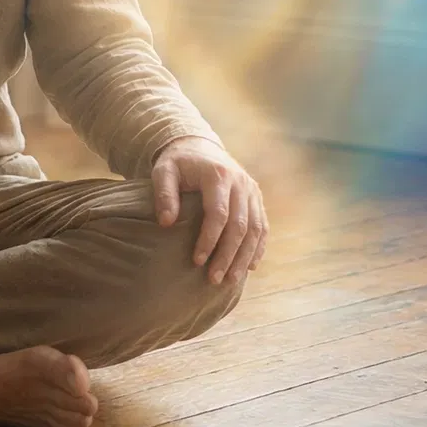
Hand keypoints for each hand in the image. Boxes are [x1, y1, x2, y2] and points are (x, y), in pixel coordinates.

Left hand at [152, 135, 267, 285]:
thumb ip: (164, 194)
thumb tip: (166, 223)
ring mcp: (252, 190)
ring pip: (255, 229)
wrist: (199, 146)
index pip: (218, 213)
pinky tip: (250, 267)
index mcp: (218, 175)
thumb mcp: (163, 171)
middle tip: (214, 279)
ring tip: (231, 280)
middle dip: (228, 255)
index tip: (197, 260)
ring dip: (244, 257)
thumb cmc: (178, 163)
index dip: (209, 239)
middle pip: (240, 225)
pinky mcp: (257, 198)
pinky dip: (258, 247)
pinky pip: (262, 226)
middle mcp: (240, 183)